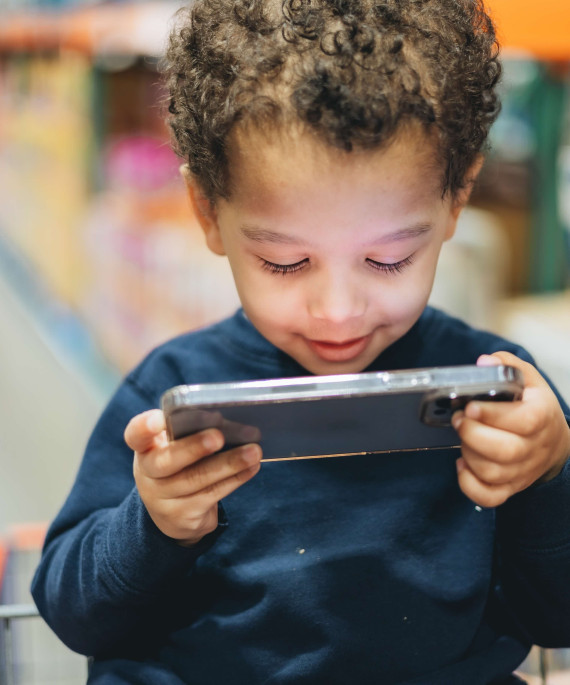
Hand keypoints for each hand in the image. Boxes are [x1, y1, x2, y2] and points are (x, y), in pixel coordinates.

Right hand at [125, 409, 261, 545]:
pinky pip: (213, 494)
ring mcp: (163, 499)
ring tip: (253, 451)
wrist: (172, 513)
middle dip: (193, 448)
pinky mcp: (183, 516)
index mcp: (145, 447)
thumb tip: (229, 421)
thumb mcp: (173, 448)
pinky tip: (252, 467)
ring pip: (197, 479)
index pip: (135, 435)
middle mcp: (148, 474)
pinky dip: (236, 478)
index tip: (159, 420)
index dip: (144, 427)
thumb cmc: (179, 465)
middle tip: (218, 436)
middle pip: (167, 461)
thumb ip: (188, 432)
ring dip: (229, 464)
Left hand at [452, 351, 569, 507]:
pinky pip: (489, 497)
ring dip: (469, 454)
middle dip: (472, 434)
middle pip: (505, 451)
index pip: (523, 421)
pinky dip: (469, 485)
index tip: (470, 406)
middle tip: (459, 420)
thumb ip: (507, 366)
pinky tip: (462, 465)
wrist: (554, 443)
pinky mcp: (511, 487)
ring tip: (462, 437)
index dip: (493, 415)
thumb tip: (485, 362)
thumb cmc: (534, 407)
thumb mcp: (528, 379)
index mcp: (542, 416)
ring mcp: (523, 471)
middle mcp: (535, 447)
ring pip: (493, 473)